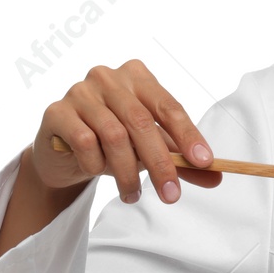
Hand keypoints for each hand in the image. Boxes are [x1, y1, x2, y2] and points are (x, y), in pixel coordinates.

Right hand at [31, 59, 219, 205]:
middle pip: (142, 122)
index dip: (188, 135)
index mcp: (137, 77)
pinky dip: (96, 164)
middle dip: (161, 164)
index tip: (204, 162)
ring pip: (114, 136)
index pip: (169, 106)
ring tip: (132, 195)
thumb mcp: (150, 150)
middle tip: (171, 196)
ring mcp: (81, 91)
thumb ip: (181, 160)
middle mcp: (108, 77)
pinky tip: (97, 173)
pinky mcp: (57, 111)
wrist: (63, 152)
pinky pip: (85, 142)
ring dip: (127, 172)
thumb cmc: (111, 143)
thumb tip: (216, 176)